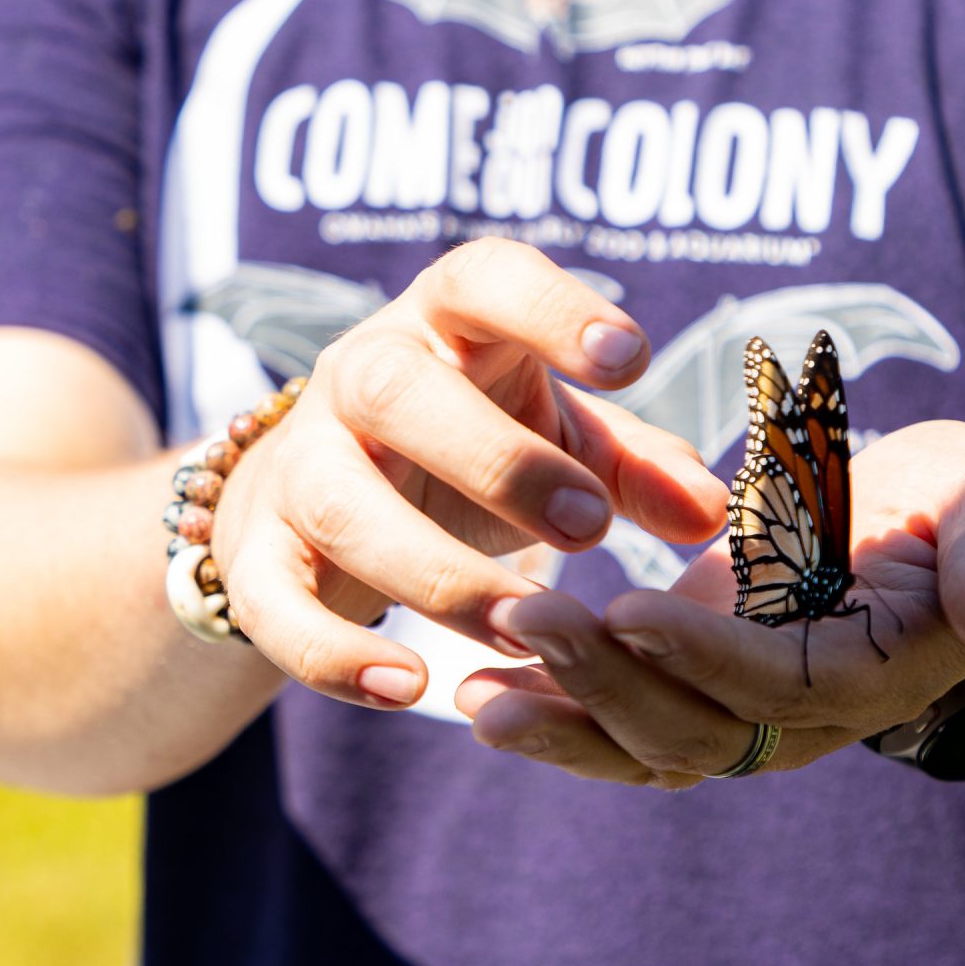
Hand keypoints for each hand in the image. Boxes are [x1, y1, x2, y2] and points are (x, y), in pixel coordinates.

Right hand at [209, 240, 731, 710]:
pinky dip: (336, 654)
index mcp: (443, 324)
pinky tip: (411, 686)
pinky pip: (274, 604)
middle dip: (495, 458)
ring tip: (532, 627)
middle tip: (592, 529)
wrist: (311, 503)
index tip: (631, 357)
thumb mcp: (556, 441)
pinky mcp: (254, 555)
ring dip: (440, 573)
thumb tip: (711, 513)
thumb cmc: (463, 450)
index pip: (482, 279)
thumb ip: (632, 468)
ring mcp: (297, 464)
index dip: (551, 308)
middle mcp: (357, 377)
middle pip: (397, 389)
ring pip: (346, 506)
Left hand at [456, 420, 964, 785]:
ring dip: (560, 721)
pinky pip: (620, 727)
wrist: (944, 538)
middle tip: (522, 620)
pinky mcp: (694, 691)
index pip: (775, 682)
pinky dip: (554, 717)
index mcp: (872, 674)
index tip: (627, 608)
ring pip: (644, 746)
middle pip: (695, 730)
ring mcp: (742, 713)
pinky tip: (480, 690)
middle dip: (604, 682)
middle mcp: (802, 717)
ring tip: (475, 692)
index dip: (701, 652)